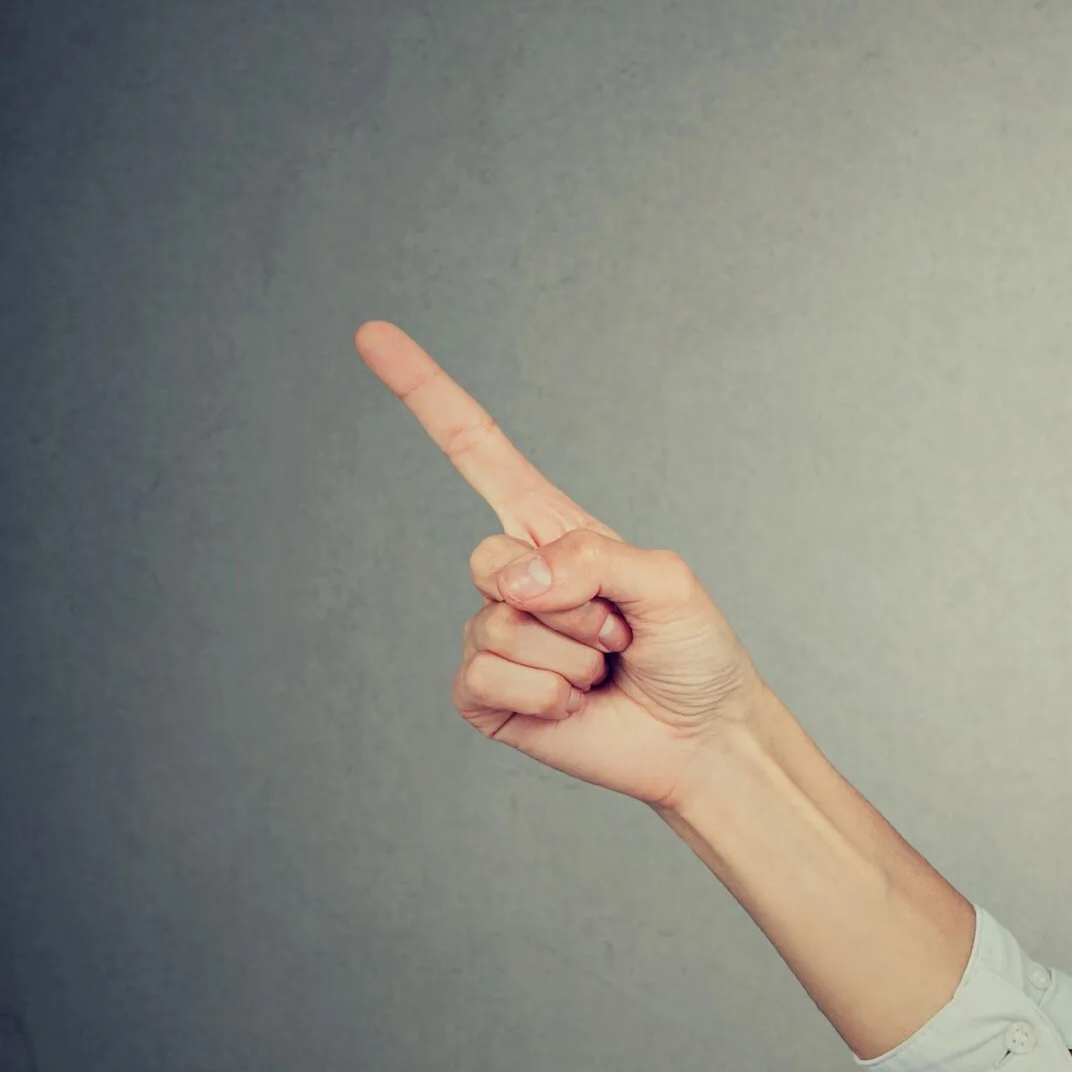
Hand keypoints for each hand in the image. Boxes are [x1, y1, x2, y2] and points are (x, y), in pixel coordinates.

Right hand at [356, 319, 765, 809]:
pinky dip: (545, 694)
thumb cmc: (693, 651)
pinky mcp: (486, 694)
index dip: (425, 393)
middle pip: (488, 560)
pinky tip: (574, 705)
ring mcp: (494, 636)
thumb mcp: (663, 581)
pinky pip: (484, 676)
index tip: (370, 334)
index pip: (477, 451)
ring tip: (605, 668)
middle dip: (571, 603)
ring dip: (570, 656)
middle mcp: (515, 579)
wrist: (702, 736)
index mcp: (553, 532)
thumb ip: (592, 559)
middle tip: (619, 633)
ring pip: (498, 626)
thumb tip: (509, 580)